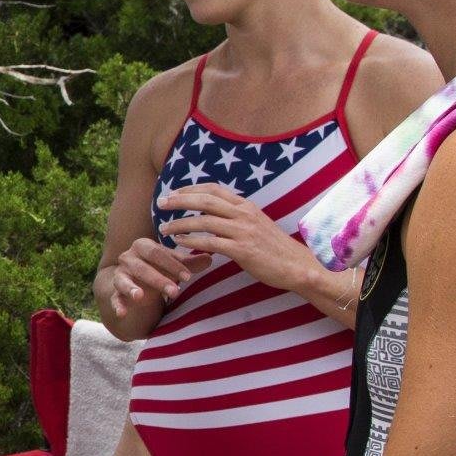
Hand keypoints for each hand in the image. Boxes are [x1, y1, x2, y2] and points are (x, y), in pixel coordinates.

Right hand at [102, 236, 196, 318]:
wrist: (134, 279)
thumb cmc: (159, 268)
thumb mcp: (173, 265)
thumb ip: (190, 263)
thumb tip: (210, 258)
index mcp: (143, 246)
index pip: (157, 252)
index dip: (172, 264)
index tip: (188, 277)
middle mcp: (127, 258)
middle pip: (142, 267)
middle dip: (158, 279)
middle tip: (176, 292)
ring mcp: (119, 275)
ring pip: (124, 281)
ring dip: (132, 289)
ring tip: (139, 296)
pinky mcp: (114, 292)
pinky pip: (114, 298)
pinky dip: (117, 305)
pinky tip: (122, 313)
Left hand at [153, 185, 312, 293]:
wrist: (296, 266)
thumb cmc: (274, 248)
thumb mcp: (256, 223)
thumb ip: (236, 216)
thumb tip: (215, 213)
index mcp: (246, 206)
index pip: (213, 189)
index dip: (190, 189)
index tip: (173, 193)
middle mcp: (244, 214)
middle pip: (204, 200)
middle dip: (179, 201)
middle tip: (160, 203)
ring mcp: (243, 231)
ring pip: (204, 221)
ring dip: (180, 223)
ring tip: (164, 228)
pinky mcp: (242, 250)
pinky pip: (210, 243)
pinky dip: (192, 241)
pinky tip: (180, 243)